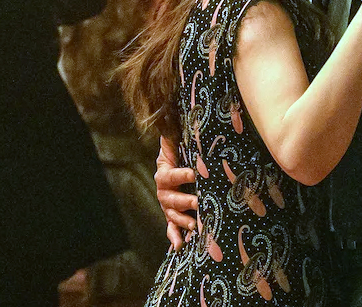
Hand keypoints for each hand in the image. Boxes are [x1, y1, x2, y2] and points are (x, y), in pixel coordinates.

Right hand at [155, 135, 196, 249]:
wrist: (181, 159)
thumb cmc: (183, 148)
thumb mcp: (177, 139)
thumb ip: (174, 131)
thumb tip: (172, 114)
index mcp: (164, 170)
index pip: (170, 174)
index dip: (181, 174)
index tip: (194, 173)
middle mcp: (163, 190)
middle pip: (170, 198)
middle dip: (184, 201)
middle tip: (198, 202)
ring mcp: (168, 204)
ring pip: (172, 214)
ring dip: (182, 220)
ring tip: (194, 225)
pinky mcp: (174, 215)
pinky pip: (171, 227)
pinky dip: (174, 236)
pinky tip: (178, 246)